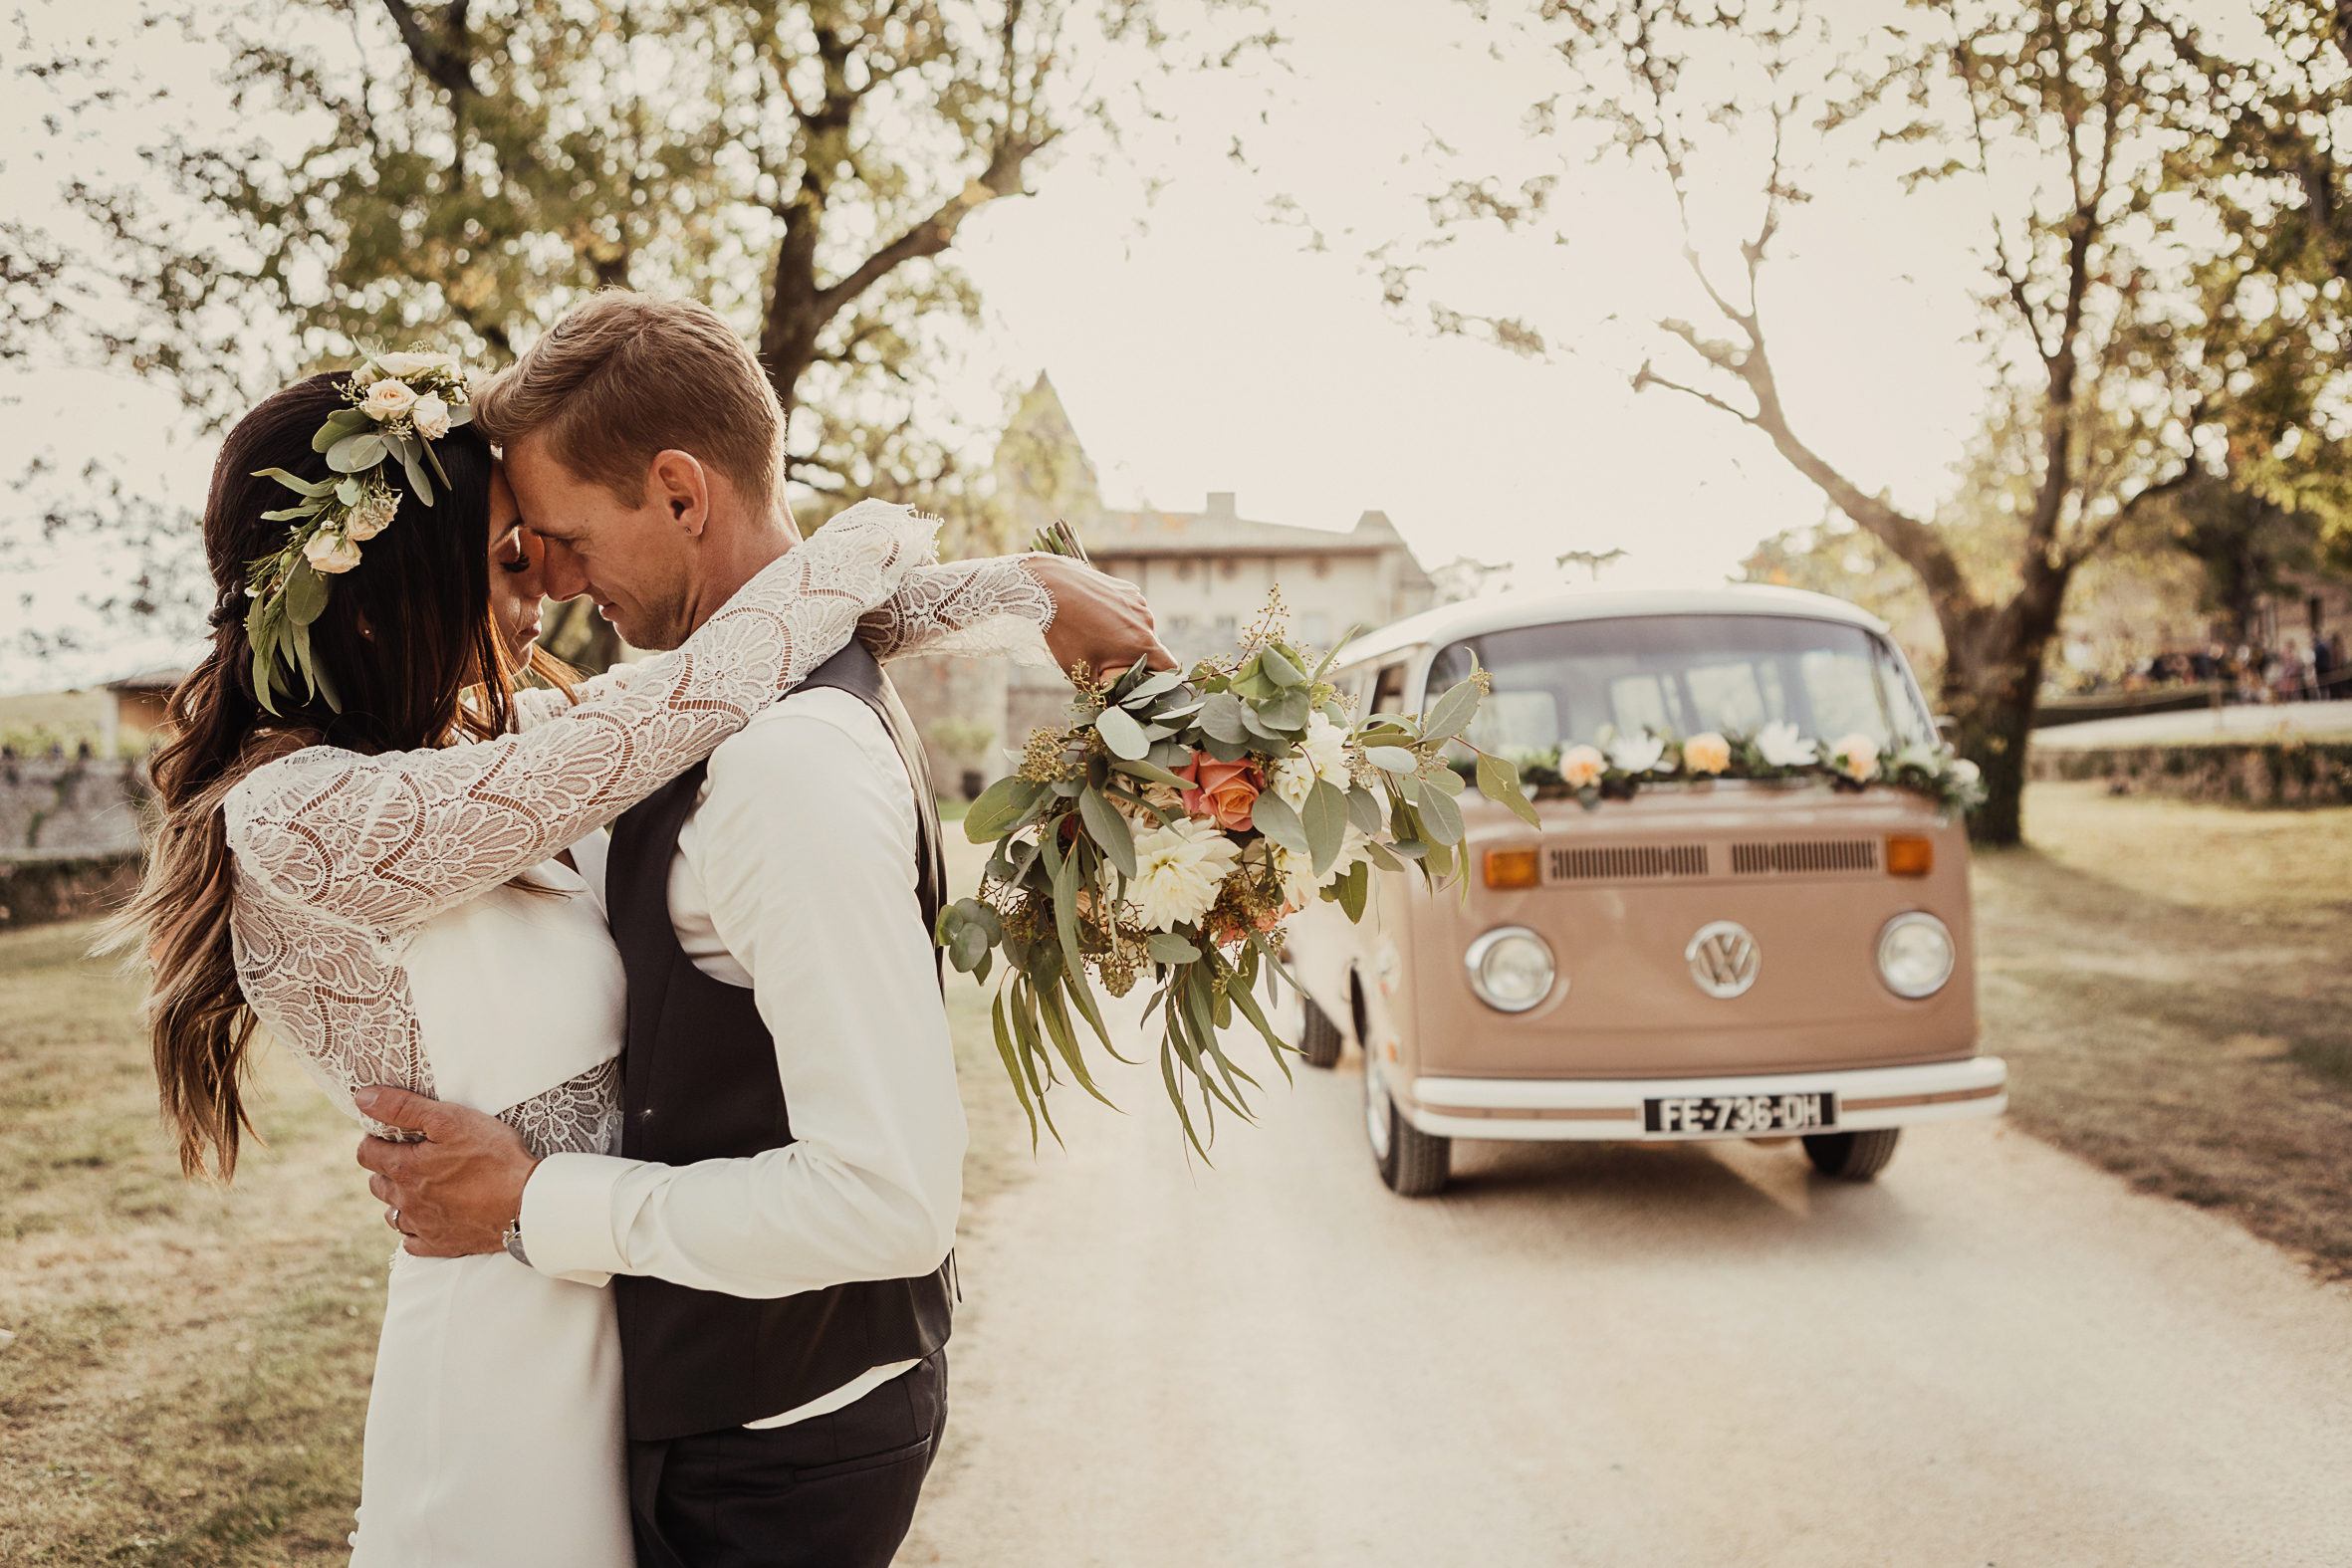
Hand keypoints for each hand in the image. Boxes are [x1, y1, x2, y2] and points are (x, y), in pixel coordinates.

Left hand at [354, 1085, 536, 1258]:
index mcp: (405, 1169)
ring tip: (420, 1186)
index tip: (394, 1133)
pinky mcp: (442, 1245)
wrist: (526, 1203)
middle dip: (387, 1167)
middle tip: (413, 1155)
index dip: (375, 1139)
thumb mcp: (450, 1119)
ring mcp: (423, 1226)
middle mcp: (407, 1201)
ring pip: (392, 1214)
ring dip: (398, 1199)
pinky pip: (412, 1243)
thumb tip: (363, 1098)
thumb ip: (403, 1107)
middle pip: (377, 1184)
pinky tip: (428, 1219)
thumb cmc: (493, 1156)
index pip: (366, 1153)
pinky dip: (414, 1230)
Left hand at [1020, 554, 1176, 682]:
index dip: (1162, 680)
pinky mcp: (1128, 589)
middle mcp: (1147, 621)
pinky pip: (1132, 610)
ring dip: (1128, 637)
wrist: (1053, 587)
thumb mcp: (1079, 670)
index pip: (1169, 668)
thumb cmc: (1067, 631)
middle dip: (1137, 659)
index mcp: (1142, 643)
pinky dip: (1121, 618)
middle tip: (1111, 663)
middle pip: (1153, 648)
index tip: (1146, 684)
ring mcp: (1138, 602)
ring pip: (1141, 628)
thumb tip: (1107, 704)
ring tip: (1099, 637)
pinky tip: (1098, 617)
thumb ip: (1098, 691)